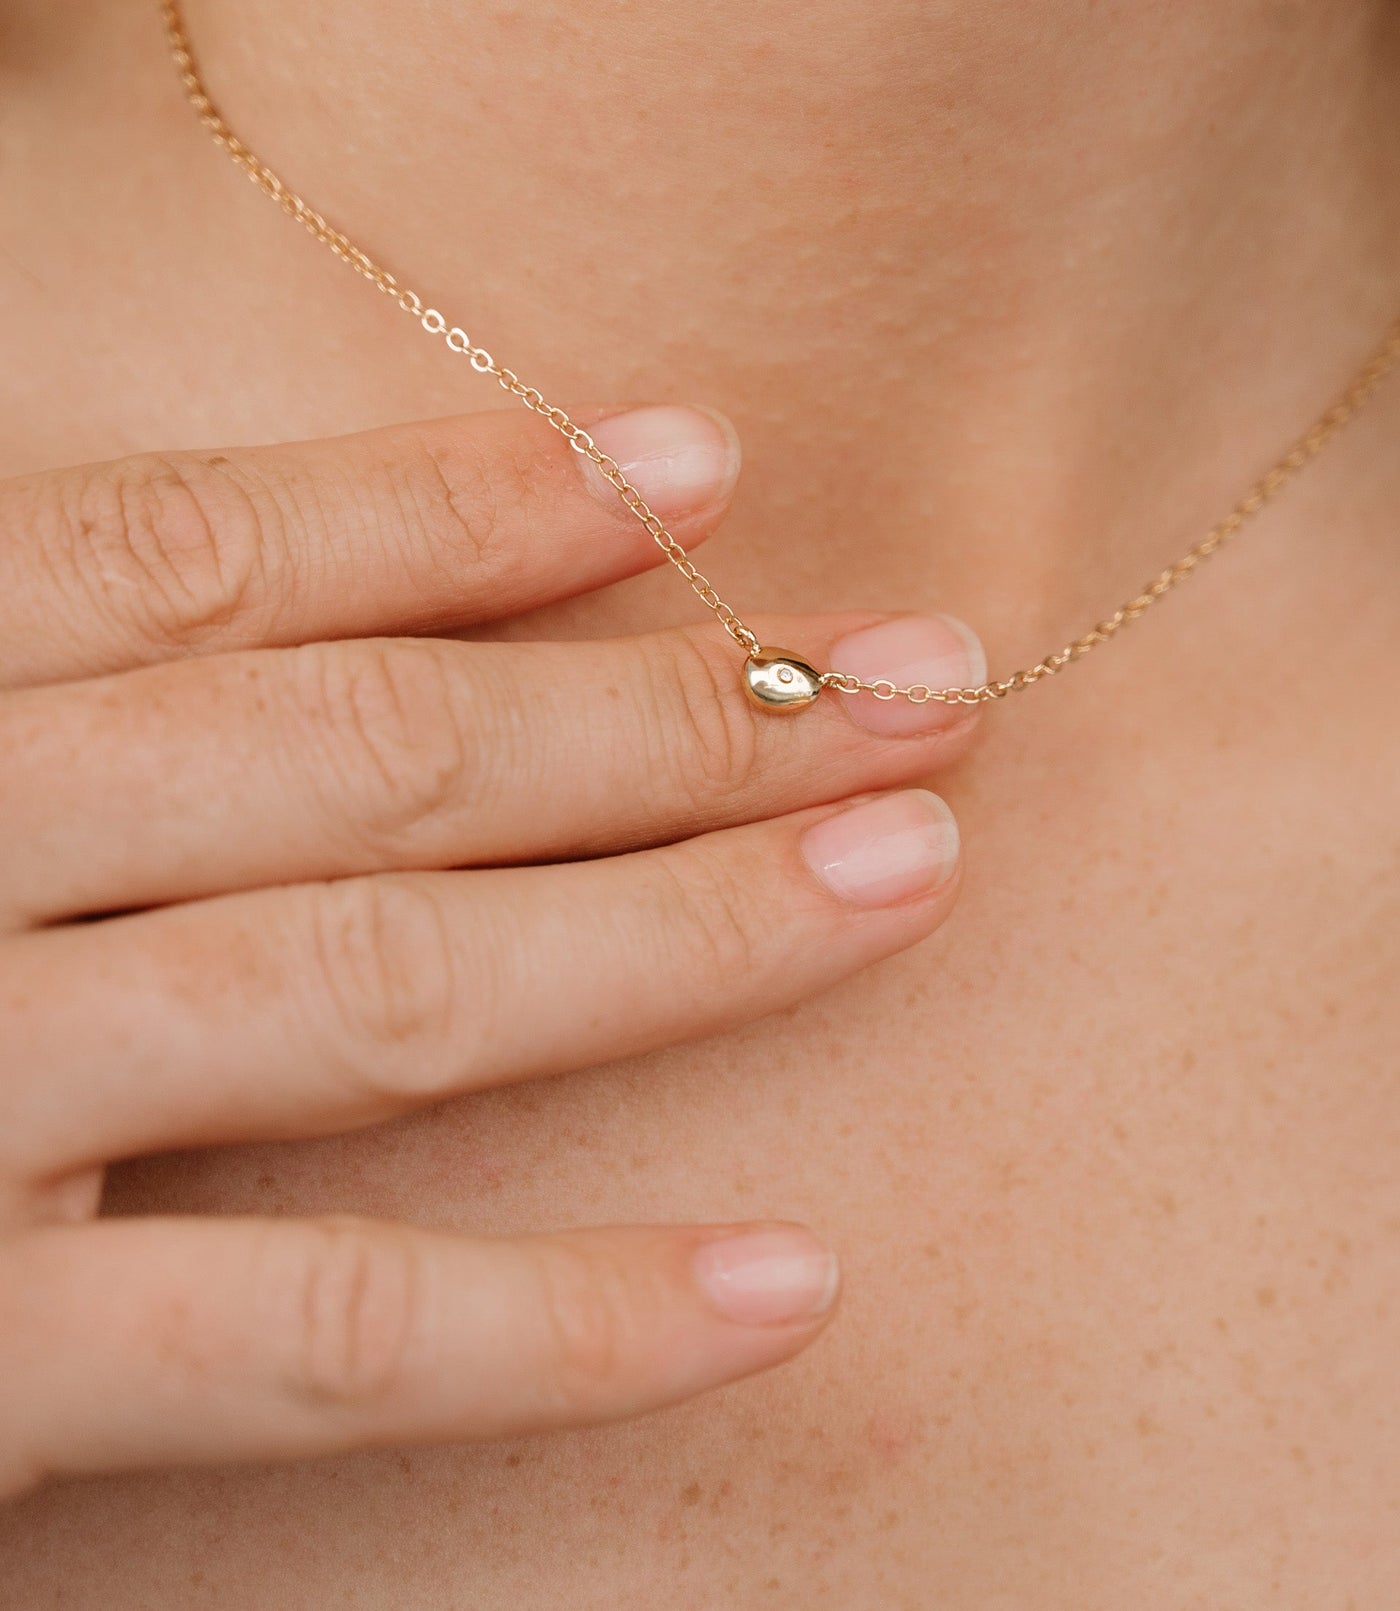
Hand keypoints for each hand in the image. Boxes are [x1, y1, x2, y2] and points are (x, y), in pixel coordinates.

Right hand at [0, 402, 979, 1495]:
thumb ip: (27, 668)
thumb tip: (230, 591)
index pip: (194, 564)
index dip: (461, 504)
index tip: (698, 467)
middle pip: (354, 758)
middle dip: (661, 709)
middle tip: (923, 671)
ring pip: (376, 994)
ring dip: (676, 935)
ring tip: (911, 870)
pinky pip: (308, 1343)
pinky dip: (557, 1322)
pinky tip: (783, 1284)